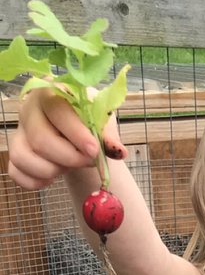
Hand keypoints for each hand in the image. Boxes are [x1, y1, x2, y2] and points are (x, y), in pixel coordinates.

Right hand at [8, 88, 125, 190]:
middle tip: (86, 162)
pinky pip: (16, 173)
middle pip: (40, 140)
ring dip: (51, 171)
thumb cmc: (86, 121)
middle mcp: (29, 109)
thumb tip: (118, 151)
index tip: (94, 151)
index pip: (58, 112)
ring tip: (67, 167)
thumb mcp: (101, 120)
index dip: (76, 134)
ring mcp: (19, 132)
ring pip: (24, 157)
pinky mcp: (14, 153)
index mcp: (51, 92)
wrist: (74, 131)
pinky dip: (36, 182)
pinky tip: (51, 177)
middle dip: (69, 158)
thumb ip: (108, 134)